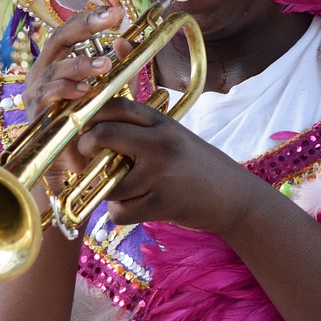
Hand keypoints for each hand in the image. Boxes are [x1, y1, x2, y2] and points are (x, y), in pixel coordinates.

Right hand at [21, 6, 131, 189]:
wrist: (73, 166)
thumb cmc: (89, 126)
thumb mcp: (111, 93)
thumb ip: (120, 69)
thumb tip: (127, 40)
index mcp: (58, 62)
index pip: (71, 33)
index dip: (90, 19)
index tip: (116, 12)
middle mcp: (43, 72)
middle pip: (58, 39)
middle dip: (84, 27)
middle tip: (109, 20)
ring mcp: (36, 92)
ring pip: (55, 67)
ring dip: (81, 64)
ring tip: (105, 64)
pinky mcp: (35, 114)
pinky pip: (49, 95)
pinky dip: (68, 90)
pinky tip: (87, 91)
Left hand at [76, 97, 258, 234]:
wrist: (235, 198)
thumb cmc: (198, 167)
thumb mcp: (173, 136)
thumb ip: (140, 128)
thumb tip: (99, 110)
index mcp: (162, 123)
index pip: (116, 106)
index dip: (91, 116)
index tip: (85, 129)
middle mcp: (160, 143)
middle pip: (102, 136)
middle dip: (85, 149)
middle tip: (89, 159)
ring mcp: (160, 173)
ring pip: (107, 183)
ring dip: (107, 191)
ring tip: (125, 191)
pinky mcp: (161, 203)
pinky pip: (119, 211)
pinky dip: (120, 214)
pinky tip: (136, 207)